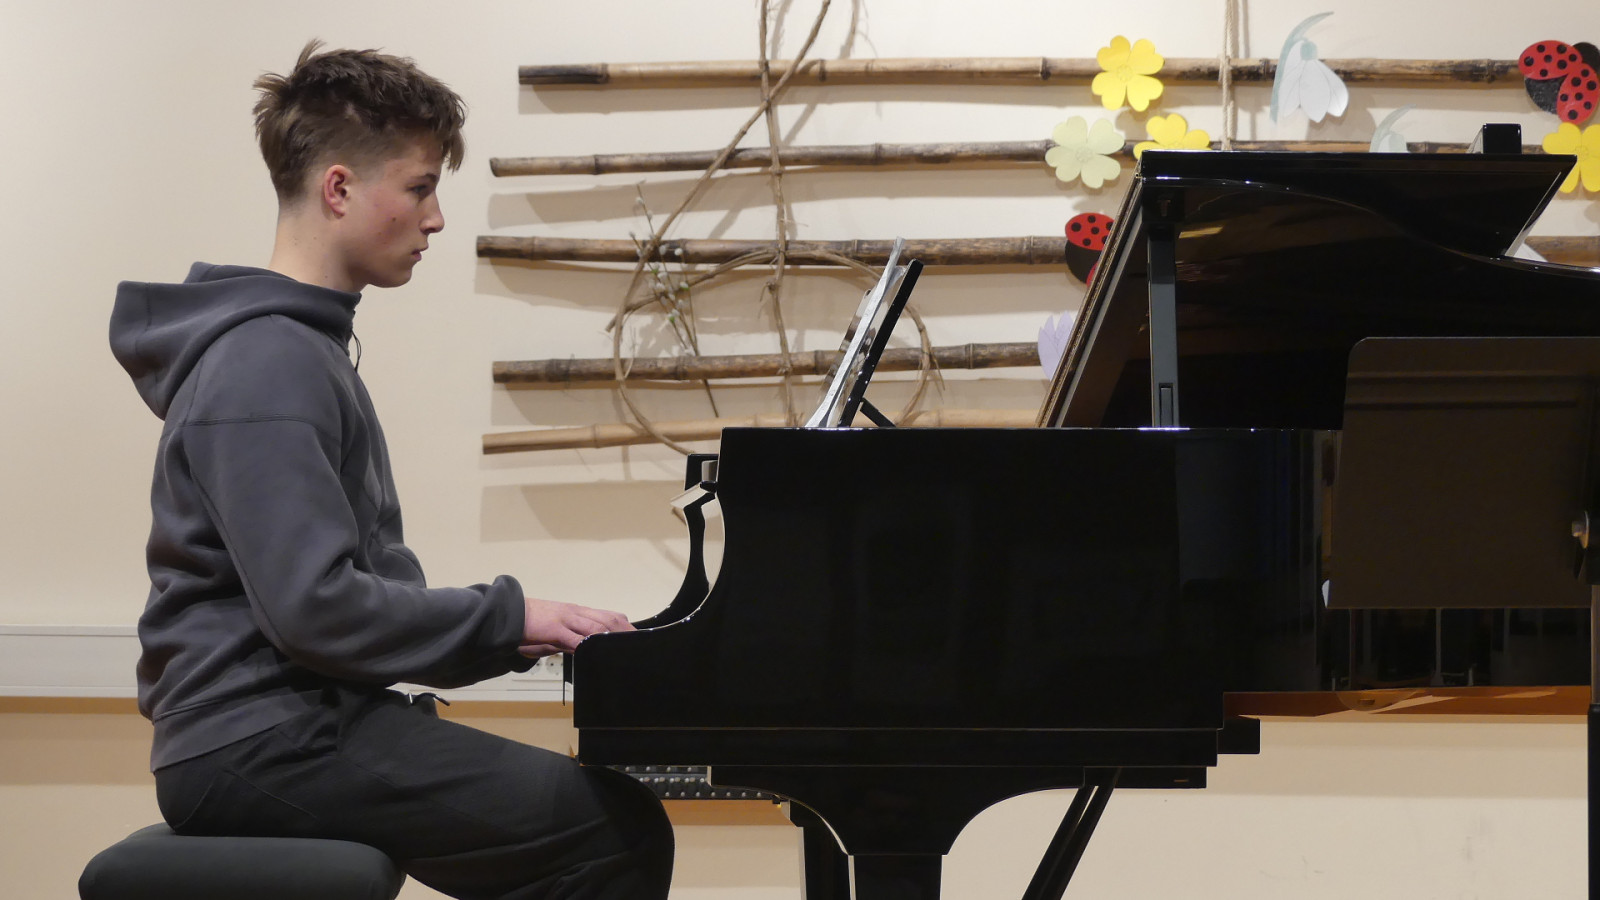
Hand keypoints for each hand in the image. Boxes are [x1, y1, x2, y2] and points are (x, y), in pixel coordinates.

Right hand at [518, 597, 633, 657]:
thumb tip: (587, 651)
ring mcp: (565, 619)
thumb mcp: (556, 632)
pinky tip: (595, 651)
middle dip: (625, 633)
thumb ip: (572, 641)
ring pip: (596, 626)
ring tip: (624, 648)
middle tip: (637, 645)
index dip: (624, 626)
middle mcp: (575, 612)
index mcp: (577, 612)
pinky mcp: (553, 628)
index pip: (608, 616)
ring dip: (612, 637)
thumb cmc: (530, 625)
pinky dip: (586, 644)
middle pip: (608, 620)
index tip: (635, 637)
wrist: (506, 614)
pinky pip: (573, 637)